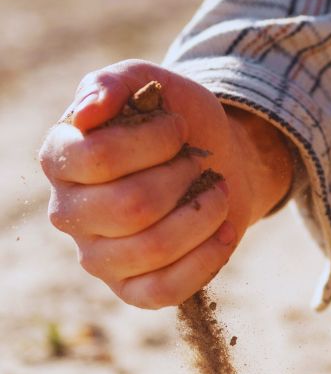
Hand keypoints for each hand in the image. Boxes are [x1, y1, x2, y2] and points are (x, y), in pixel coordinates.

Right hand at [39, 59, 292, 307]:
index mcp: (60, 159)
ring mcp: (98, 257)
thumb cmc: (177, 122)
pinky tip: (225, 231)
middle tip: (199, 161)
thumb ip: (114, 83)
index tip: (178, 127)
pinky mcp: (132, 289)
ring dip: (203, 215)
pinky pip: (165, 290)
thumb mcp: (151, 83)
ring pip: (153, 248)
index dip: (153, 141)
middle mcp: (69, 212)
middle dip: (183, 178)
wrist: (218, 161)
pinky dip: (207, 258)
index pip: (99, 158)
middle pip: (131, 206)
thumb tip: (88, 112)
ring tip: (218, 192)